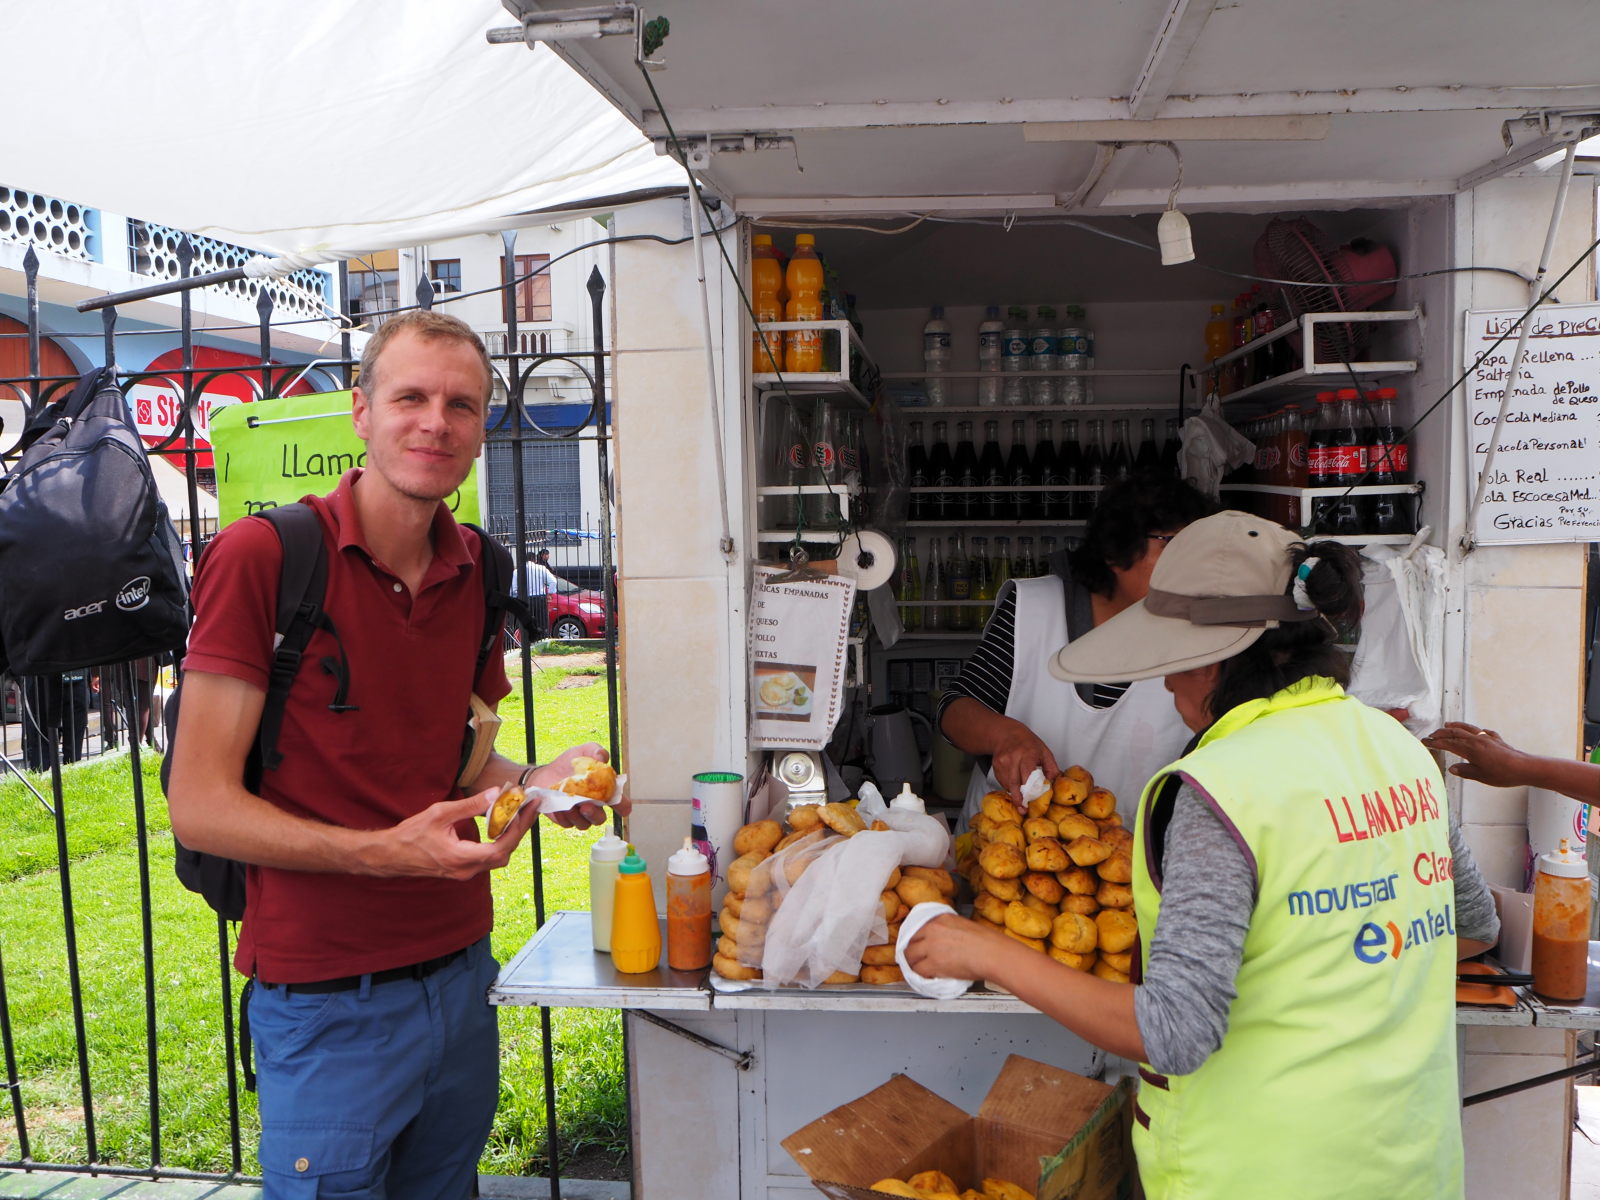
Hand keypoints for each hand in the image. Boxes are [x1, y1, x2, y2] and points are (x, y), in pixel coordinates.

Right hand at [378, 790, 533, 879]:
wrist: (391, 855)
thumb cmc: (411, 834)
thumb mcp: (440, 814)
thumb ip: (469, 806)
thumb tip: (495, 795)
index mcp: (461, 857)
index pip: (502, 846)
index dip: (519, 827)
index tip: (529, 808)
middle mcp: (466, 870)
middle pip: (504, 853)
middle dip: (520, 830)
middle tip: (529, 808)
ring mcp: (464, 873)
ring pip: (497, 858)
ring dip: (510, 837)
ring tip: (518, 814)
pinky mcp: (461, 870)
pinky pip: (487, 858)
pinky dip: (498, 842)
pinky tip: (500, 826)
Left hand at [527, 743, 627, 828]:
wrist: (545, 773)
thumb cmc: (568, 764)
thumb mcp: (582, 751)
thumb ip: (595, 750)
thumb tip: (602, 757)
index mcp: (604, 791)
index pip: (620, 803)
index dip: (623, 806)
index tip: (619, 805)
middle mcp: (594, 806)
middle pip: (601, 818)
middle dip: (595, 814)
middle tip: (586, 805)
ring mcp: (579, 814)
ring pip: (584, 824)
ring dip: (577, 816)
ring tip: (568, 805)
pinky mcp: (565, 819)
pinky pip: (567, 823)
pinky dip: (563, 816)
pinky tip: (558, 808)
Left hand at [903, 913, 1012, 982]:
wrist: (992, 953)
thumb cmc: (987, 942)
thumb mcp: (965, 926)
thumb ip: (949, 930)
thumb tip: (945, 941)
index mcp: (941, 918)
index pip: (917, 926)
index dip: (915, 938)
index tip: (915, 944)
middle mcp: (933, 929)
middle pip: (910, 940)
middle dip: (910, 951)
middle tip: (913, 958)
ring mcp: (931, 946)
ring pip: (910, 956)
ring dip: (912, 964)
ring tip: (917, 969)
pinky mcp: (934, 963)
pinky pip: (918, 971)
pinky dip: (920, 976)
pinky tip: (925, 977)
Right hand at [988, 719, 1059, 804]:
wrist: (1006, 734)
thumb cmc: (1027, 743)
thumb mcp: (1044, 752)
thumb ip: (1052, 768)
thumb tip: (1055, 784)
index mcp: (1028, 754)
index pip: (1028, 776)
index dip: (1030, 791)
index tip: (1032, 802)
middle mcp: (1013, 758)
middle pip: (1015, 784)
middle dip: (1019, 799)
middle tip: (1023, 810)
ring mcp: (1002, 763)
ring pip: (1008, 785)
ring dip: (1015, 793)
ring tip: (1020, 799)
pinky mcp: (996, 767)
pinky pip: (1003, 782)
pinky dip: (1009, 787)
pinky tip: (1015, 785)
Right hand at [1421, 723, 1529, 788]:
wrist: (1524, 767)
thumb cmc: (1503, 774)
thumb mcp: (1480, 776)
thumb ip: (1464, 771)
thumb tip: (1452, 768)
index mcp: (1470, 749)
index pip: (1448, 743)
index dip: (1435, 742)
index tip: (1425, 742)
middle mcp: (1477, 740)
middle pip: (1455, 732)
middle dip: (1441, 733)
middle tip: (1432, 735)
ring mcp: (1487, 738)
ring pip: (1467, 728)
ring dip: (1455, 726)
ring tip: (1447, 725)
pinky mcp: (1496, 739)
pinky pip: (1482, 731)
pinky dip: (1474, 730)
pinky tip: (1476, 732)